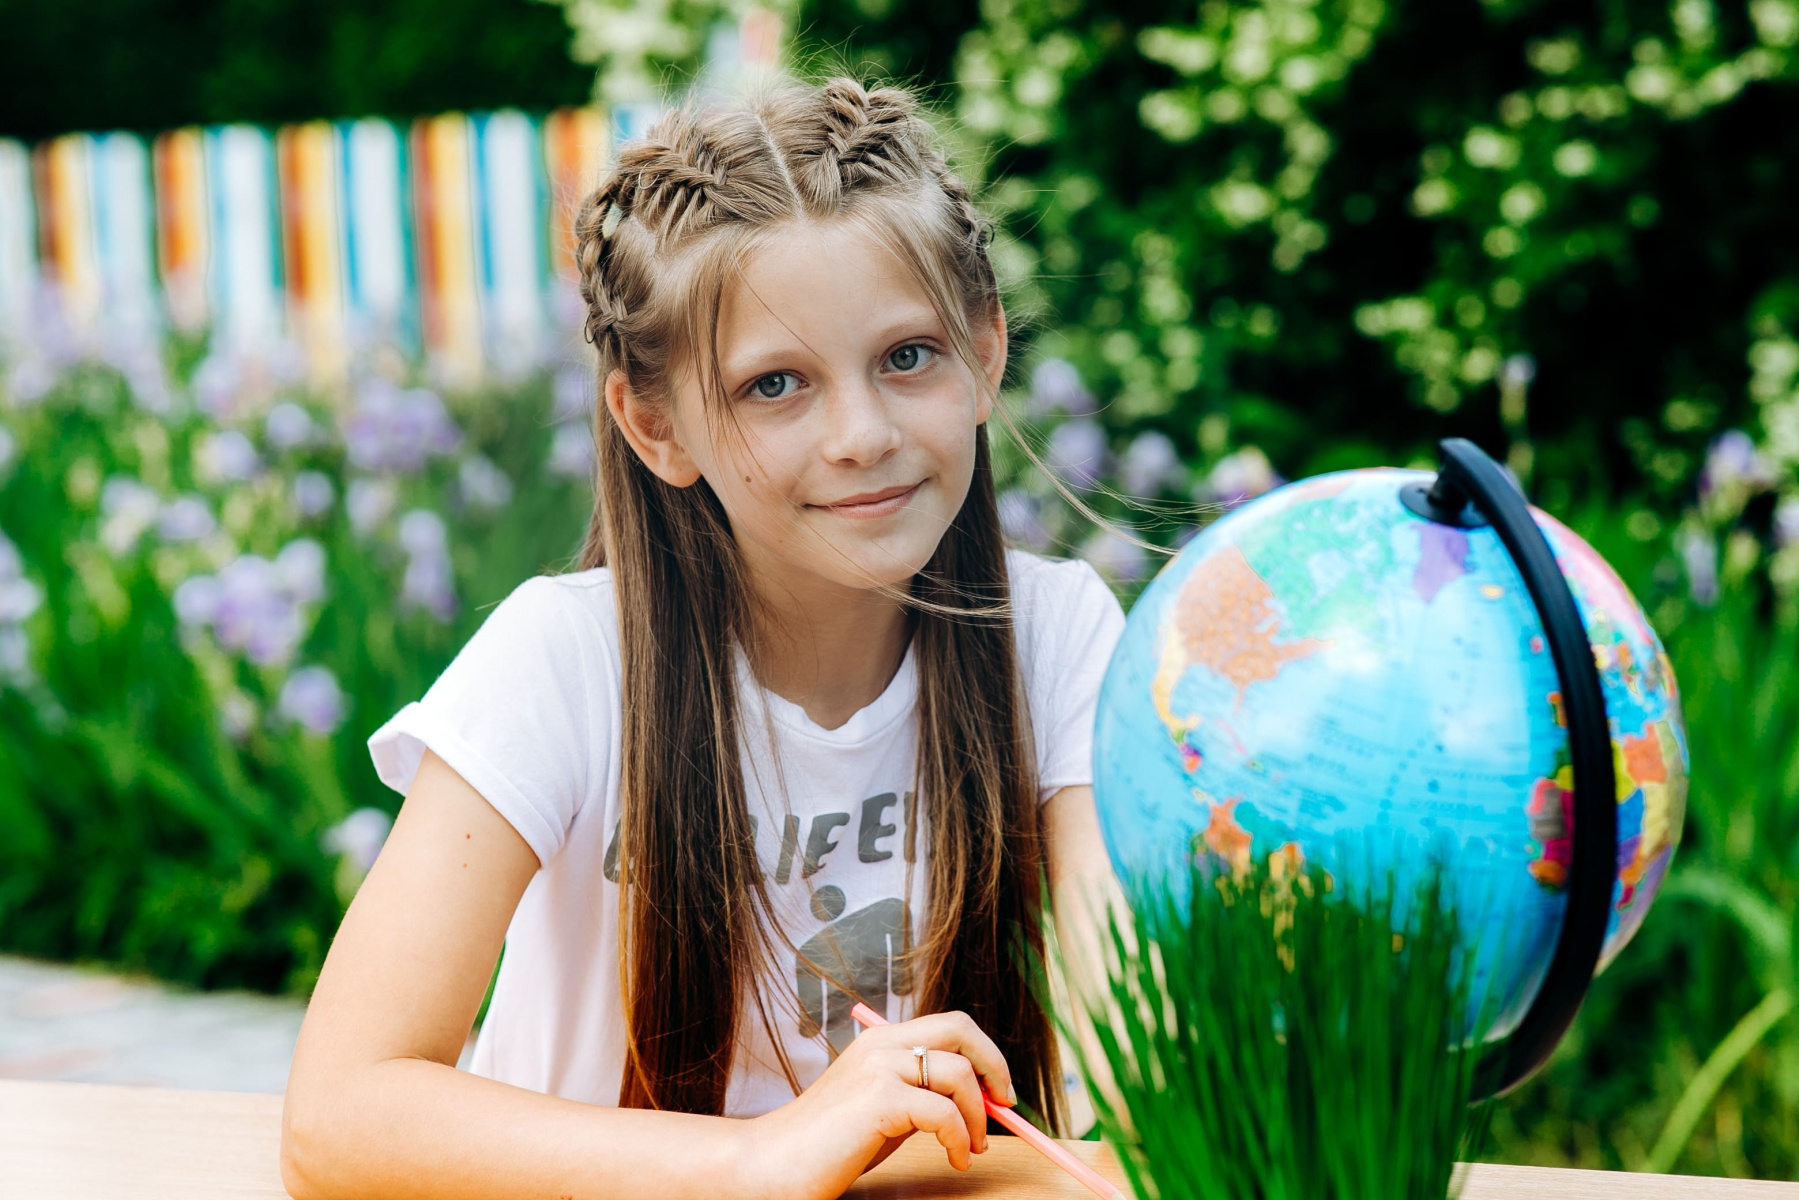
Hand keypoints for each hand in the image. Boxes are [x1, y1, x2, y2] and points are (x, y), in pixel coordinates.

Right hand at [740, 1010, 1016, 1199]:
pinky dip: (961, 1138)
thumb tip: (977, 1100)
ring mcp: (880, 1067)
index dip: (985, 1053)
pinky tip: (956, 1158)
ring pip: (959, 1073)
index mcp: (881, 1040)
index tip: (999, 1091)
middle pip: (960, 1029)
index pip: (950, 1025)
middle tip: (1004, 1107)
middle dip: (994, 1066)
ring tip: (971, 1148)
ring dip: (977, 1116)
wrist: (775, 1164)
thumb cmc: (828, 1145)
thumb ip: (920, 1094)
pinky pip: (944, 1111)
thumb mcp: (883, 1109)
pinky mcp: (879, 1098)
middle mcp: (882, 1044)